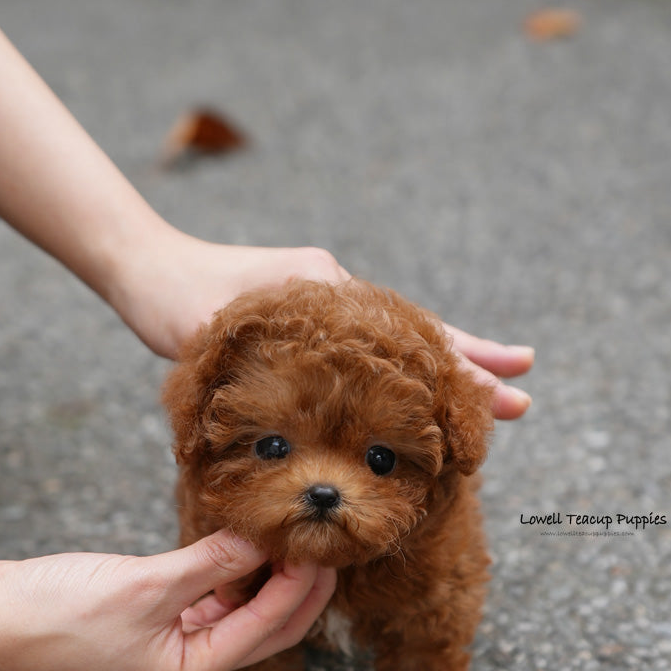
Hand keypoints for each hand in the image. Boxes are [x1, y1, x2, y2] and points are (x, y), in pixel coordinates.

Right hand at [0, 530, 335, 670]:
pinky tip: (238, 543)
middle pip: (263, 628)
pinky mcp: (151, 623)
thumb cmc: (60, 612)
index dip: (299, 584)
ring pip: (237, 612)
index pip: (268, 628)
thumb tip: (264, 539)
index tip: (320, 543)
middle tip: (321, 542)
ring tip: (284, 535)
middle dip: (295, 588)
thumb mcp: (148, 583)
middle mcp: (186, 667)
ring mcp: (169, 647)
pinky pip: (207, 600)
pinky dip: (227, 574)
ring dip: (263, 578)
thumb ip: (212, 562)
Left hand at [114, 232, 532, 418]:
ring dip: (446, 372)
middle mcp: (339, 298)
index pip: (408, 333)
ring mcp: (329, 312)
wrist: (146, 269)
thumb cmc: (177, 297)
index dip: (460, 362)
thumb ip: (255, 352)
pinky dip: (401, 374)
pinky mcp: (312, 327)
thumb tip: (305, 389)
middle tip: (524, 402)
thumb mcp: (214, 323)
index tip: (508, 382)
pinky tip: (419, 396)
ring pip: (401, 346)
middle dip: (473, 369)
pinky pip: (370, 355)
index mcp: (329, 292)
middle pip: (420, 338)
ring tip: (497, 396)